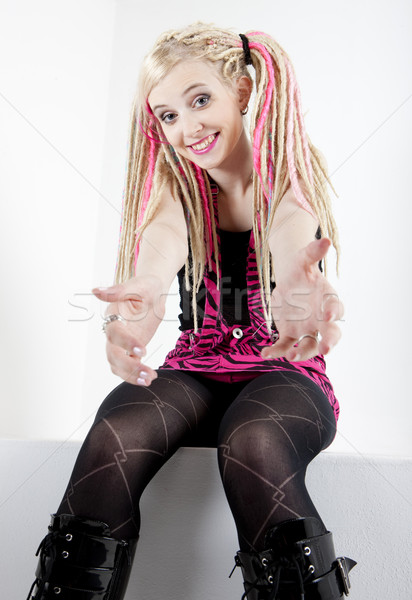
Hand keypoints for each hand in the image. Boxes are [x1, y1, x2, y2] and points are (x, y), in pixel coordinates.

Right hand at [92, 275, 164, 385]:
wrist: (154, 295)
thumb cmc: (146, 287)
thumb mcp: (138, 285)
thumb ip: (119, 290)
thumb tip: (96, 291)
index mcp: (114, 316)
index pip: (114, 333)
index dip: (126, 342)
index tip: (143, 351)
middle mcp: (114, 332)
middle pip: (113, 354)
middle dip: (128, 366)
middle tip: (147, 373)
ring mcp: (121, 344)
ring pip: (118, 365)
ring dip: (131, 375)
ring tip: (149, 379)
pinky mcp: (130, 351)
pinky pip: (128, 367)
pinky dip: (136, 375)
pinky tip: (150, 378)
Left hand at [261, 238, 343, 361]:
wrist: (288, 279)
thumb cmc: (300, 268)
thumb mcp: (303, 258)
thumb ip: (313, 251)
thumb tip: (325, 240)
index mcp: (327, 298)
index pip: (336, 307)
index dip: (334, 312)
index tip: (328, 316)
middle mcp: (320, 318)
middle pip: (331, 333)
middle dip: (330, 342)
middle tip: (326, 350)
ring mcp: (306, 328)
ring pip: (309, 345)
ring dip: (303, 353)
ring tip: (292, 358)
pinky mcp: (290, 334)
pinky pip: (285, 345)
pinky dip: (276, 351)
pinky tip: (265, 354)